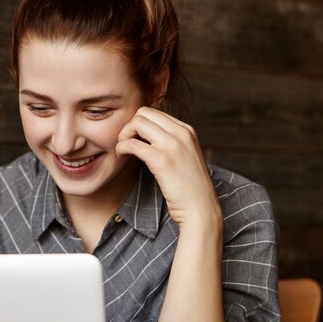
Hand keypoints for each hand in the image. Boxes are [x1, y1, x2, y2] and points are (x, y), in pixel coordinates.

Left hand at [116, 107, 221, 229]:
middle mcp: (182, 133)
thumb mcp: (185, 157)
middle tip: (125, 143)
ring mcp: (173, 145)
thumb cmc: (189, 188)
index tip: (135, 139)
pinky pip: (133, 143)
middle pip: (144, 113)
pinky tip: (121, 156)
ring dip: (124, 135)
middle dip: (129, 125)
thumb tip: (146, 136)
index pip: (155, 112)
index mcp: (187, 130)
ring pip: (137, 123)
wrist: (200, 209)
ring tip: (123, 150)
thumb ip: (171, 143)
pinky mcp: (162, 160)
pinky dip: (121, 147)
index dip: (139, 124)